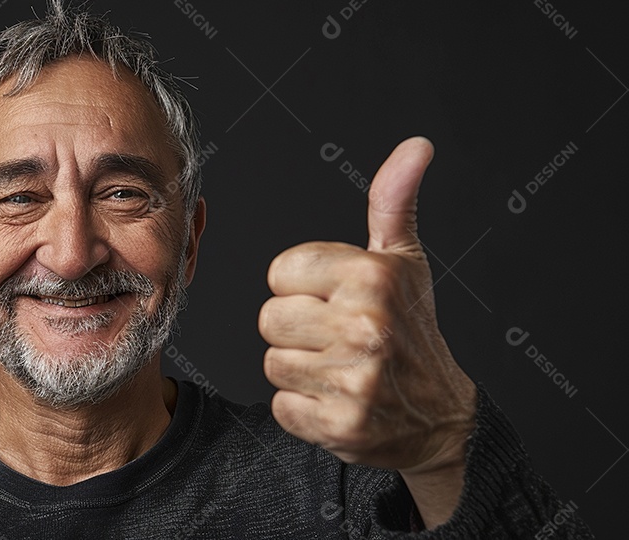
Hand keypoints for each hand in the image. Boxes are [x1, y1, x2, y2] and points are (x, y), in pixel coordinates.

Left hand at [259, 137, 475, 523]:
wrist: (442, 418)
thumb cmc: (412, 332)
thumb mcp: (405, 261)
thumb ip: (393, 201)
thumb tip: (416, 146)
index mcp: (372, 276)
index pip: (280, 271)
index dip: (302, 288)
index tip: (335, 300)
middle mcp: (365, 325)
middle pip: (269, 318)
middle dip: (297, 330)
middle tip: (337, 339)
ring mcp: (354, 378)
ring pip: (273, 362)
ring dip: (299, 370)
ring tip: (339, 369)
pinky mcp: (339, 424)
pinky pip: (281, 406)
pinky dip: (303, 409)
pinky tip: (337, 400)